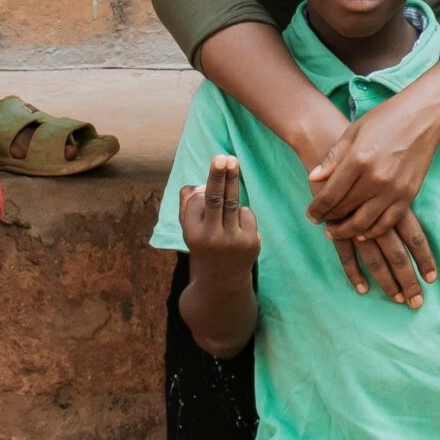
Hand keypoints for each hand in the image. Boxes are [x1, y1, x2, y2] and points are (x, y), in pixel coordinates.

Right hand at [179, 156, 259, 279]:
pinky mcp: (251, 242)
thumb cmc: (204, 245)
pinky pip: (247, 214)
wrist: (222, 281)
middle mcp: (211, 238)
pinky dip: (242, 213)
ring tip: (232, 161)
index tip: (202, 187)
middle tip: (222, 158)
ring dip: (232, 179)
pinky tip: (237, 225)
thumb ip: (188, 204)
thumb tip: (201, 184)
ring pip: (233, 203)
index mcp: (192, 234)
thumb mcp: (190, 230)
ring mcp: (233, 241)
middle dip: (219, 176)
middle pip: (215, 199)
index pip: (198, 202)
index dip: (201, 192)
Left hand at [306, 93, 439, 306]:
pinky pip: (387, 222)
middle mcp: (376, 178)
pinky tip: (361, 232)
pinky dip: (372, 231)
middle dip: (329, 219)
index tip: (310, 215)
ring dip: (347, 231)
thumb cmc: (386, 119)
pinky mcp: (408, 195)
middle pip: (345, 210)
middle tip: (320, 222)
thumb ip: (333, 157)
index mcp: (358, 159)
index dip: (317, 208)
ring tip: (336, 232)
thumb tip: (313, 179)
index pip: (330, 194)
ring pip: (364, 223)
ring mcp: (394, 189)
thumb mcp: (353, 131)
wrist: (423, 117)